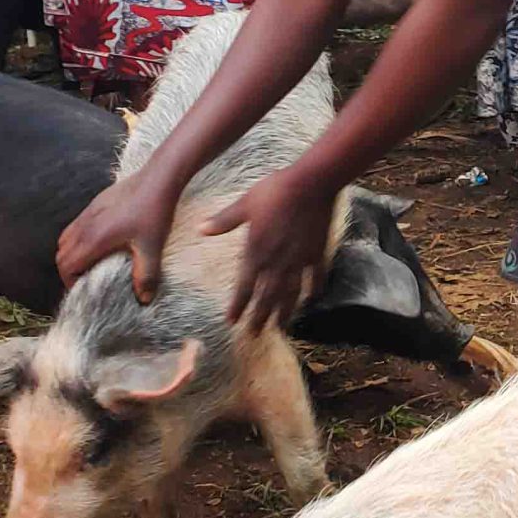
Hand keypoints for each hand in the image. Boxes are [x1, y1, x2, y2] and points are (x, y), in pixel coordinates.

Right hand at [59, 167, 181, 301]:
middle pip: (62, 254)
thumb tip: (143, 300)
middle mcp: (85, 225)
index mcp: (93, 238)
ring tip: (91, 265)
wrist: (158, 178)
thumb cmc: (154, 212)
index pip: (66, 265)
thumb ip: (146, 276)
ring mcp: (88, 212)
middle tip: (87, 281)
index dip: (71, 282)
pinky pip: (76, 226)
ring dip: (72, 254)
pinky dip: (79, 240)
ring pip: (66, 238)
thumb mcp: (152, 248)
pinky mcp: (96, 204)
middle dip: (69, 271)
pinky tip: (100, 244)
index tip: (85, 290)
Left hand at [203, 166, 337, 332]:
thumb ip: (224, 221)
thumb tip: (201, 229)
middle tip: (254, 334)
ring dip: (284, 313)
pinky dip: (314, 290)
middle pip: (267, 297)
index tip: (232, 322)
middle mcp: (277, 262)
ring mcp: (299, 260)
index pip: (244, 287)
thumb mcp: (244, 204)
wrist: (311, 183)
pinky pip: (316, 278)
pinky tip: (312, 299)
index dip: (238, 306)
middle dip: (260, 317)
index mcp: (256, 252)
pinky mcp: (317, 253)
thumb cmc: (275, 191)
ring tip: (280, 328)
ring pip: (290, 294)